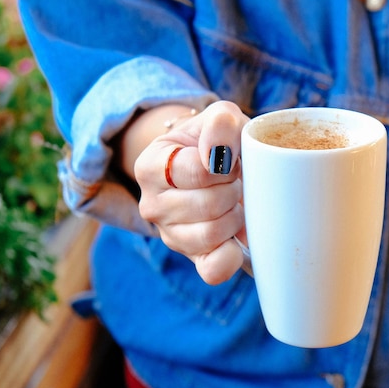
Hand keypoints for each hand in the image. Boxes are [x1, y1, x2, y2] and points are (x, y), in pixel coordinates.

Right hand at [134, 100, 248, 284]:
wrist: (218, 167)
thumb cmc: (219, 142)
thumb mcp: (221, 118)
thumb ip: (221, 122)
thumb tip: (218, 154)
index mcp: (151, 166)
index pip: (197, 172)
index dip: (226, 165)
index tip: (229, 160)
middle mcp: (151, 205)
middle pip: (209, 205)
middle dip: (233, 190)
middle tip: (234, 182)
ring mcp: (170, 236)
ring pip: (213, 234)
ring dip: (236, 216)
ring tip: (234, 201)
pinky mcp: (192, 259)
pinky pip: (214, 269)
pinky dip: (233, 255)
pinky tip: (237, 237)